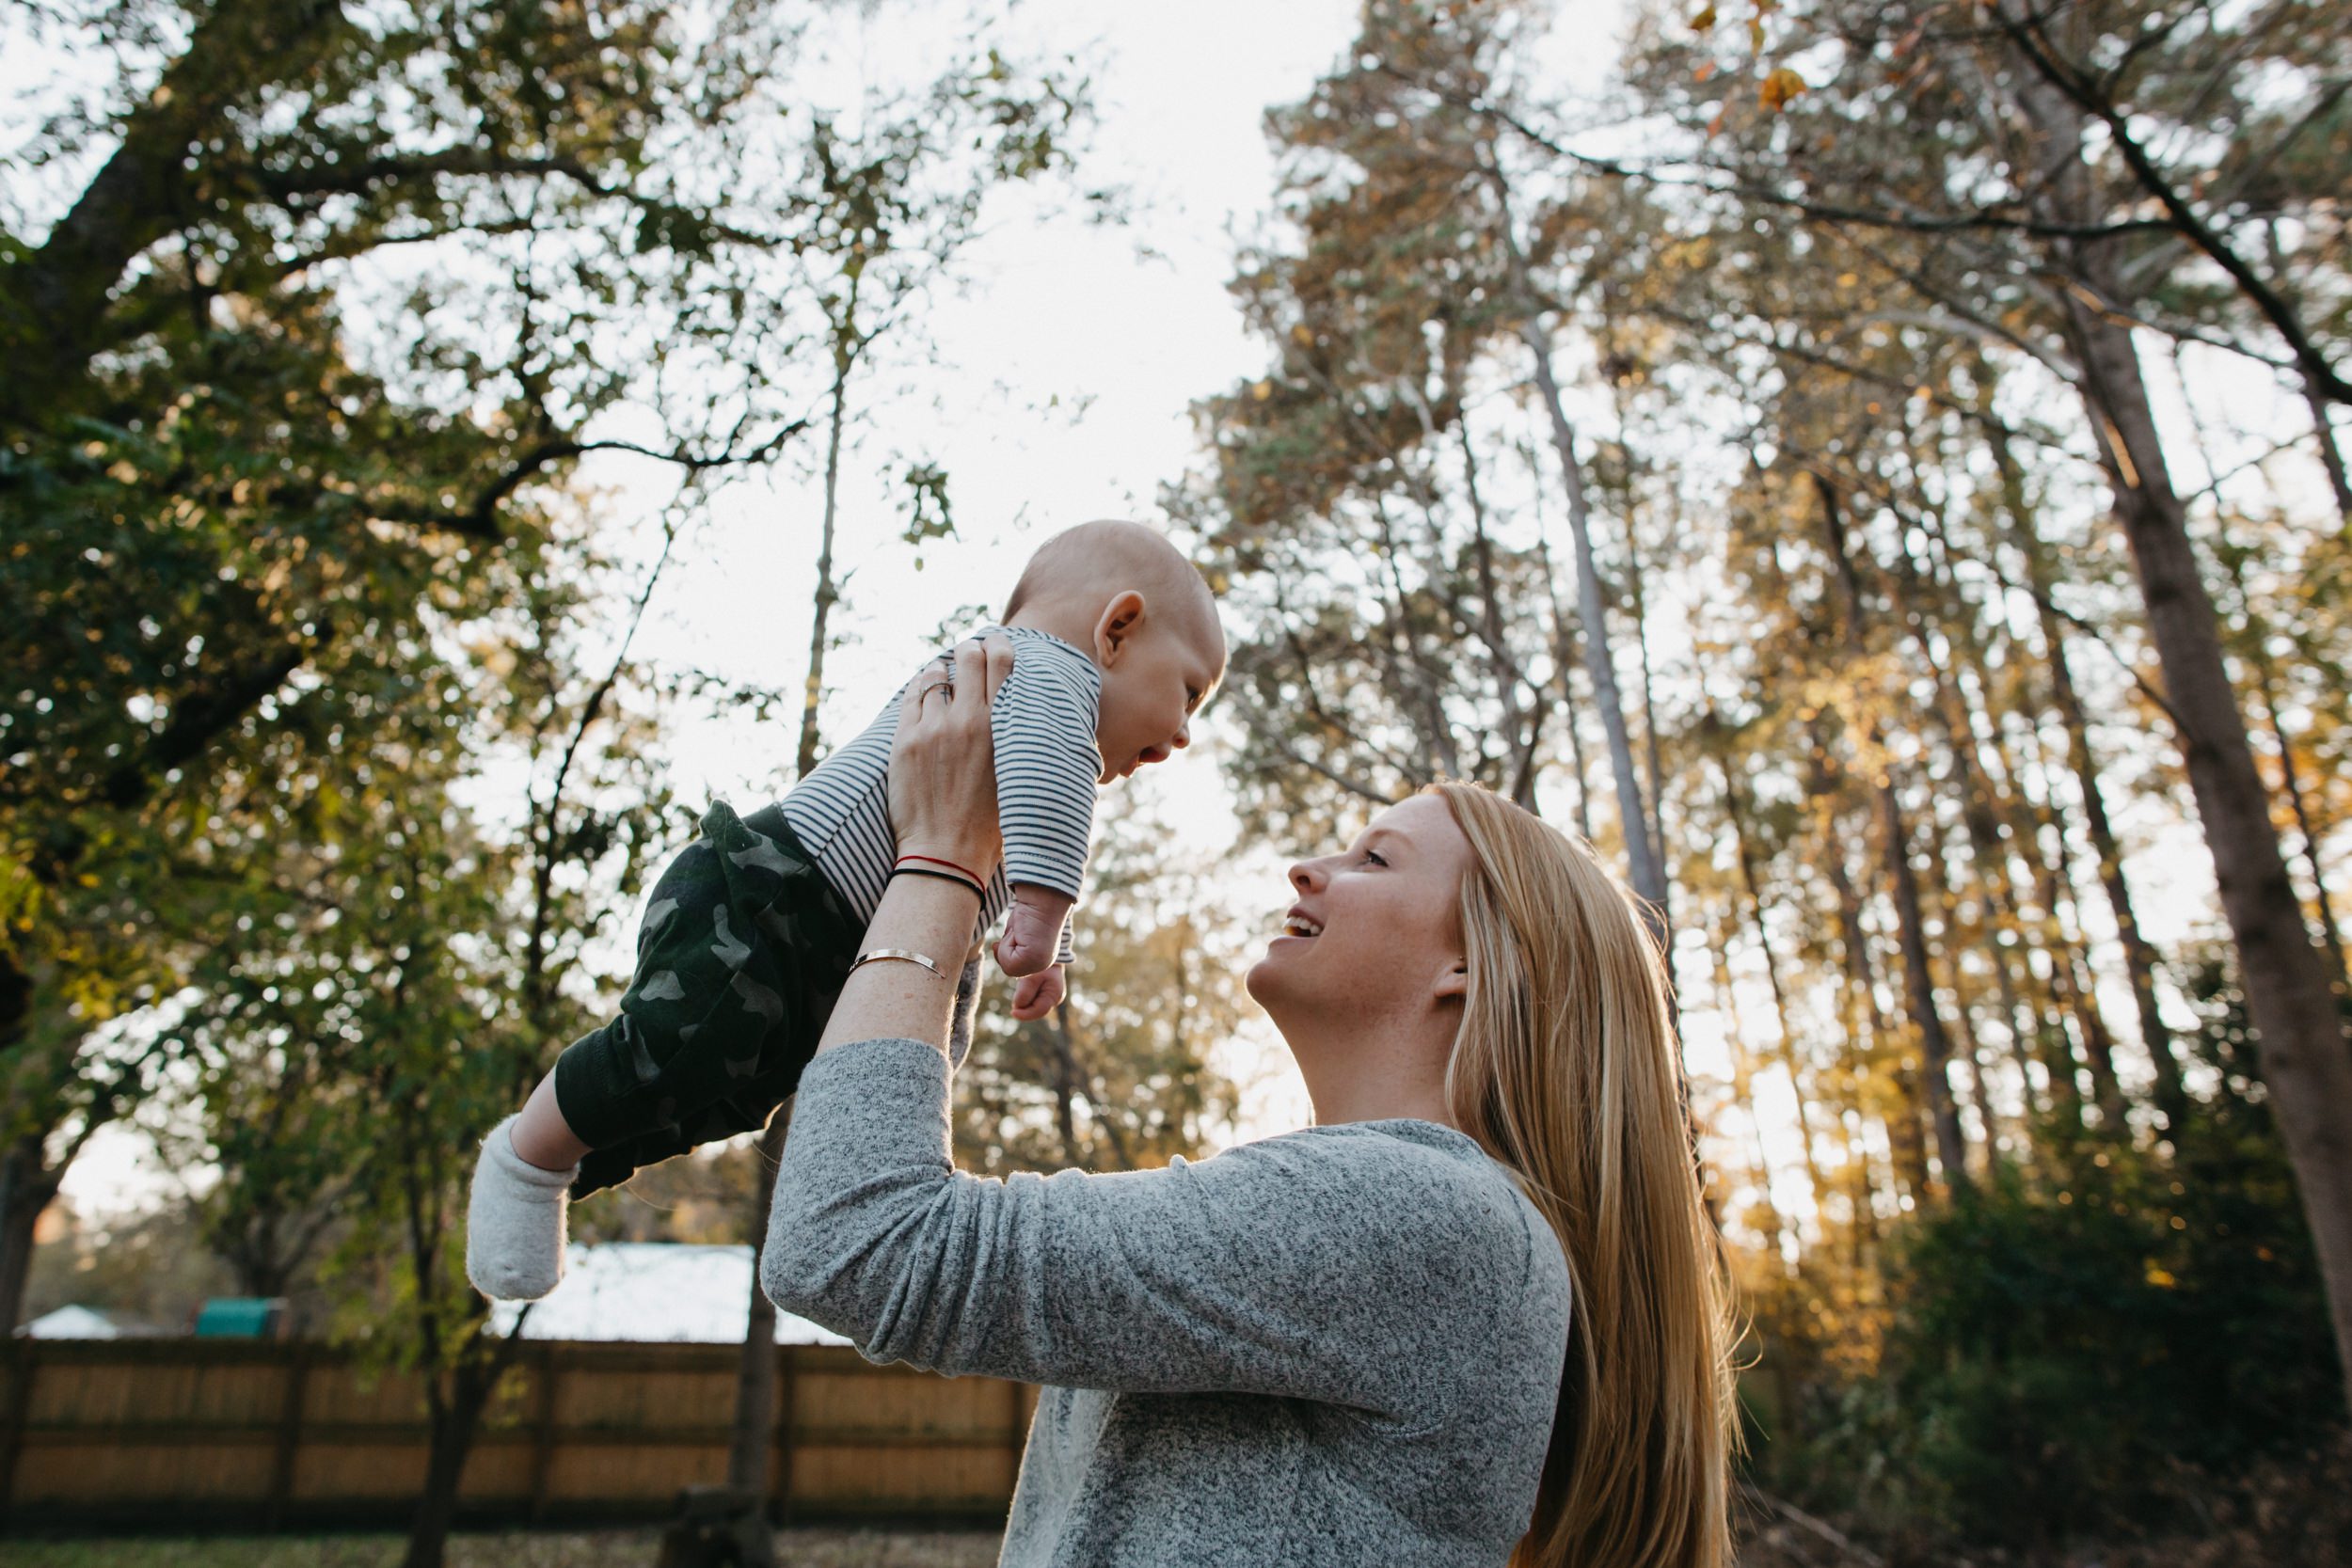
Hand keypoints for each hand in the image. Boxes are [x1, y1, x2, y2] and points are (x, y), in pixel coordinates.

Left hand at [887, 634, 1013, 876]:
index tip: (997, 643)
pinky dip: (920, 690)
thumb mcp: (1022, 779)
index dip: (998, 645)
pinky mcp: (905, 741)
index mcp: (1003, 728)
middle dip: (970, 649)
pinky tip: (925, 692)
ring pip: (936, 675)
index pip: (1002, 662)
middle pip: (968, 658)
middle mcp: (968, 720)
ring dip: (943, 671)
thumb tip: (1038, 723)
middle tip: (970, 653)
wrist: (946, 855)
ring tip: (945, 676)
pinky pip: (912, 698)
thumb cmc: (993, 827)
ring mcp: (933, 729)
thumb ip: (1027, 745)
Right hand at [993, 892, 1070, 977]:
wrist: (1043, 898)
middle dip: (1005, 948)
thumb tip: (995, 948)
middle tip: (1016, 932)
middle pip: (1009, 969)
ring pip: (1007, 965)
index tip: (1009, 937)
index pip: (1014, 967)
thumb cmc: (1030, 910)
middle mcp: (1042, 964)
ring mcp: (1039, 964)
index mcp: (1041, 958)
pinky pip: (1006, 959)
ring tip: (1019, 931)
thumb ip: (1010, 945)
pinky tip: (1019, 932)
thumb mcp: (1017, 932)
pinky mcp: (1032, 959)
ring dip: (1006, 944)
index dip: (1005, 953)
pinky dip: (1007, 943)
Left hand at [1010, 964, 1065, 1021]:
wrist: (1046, 951)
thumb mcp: (1032, 977)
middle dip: (1023, 1006)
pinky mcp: (1044, 993)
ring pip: (1032, 1005)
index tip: (1012, 1012)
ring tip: (1021, 986)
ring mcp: (1050, 996)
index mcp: (1054, 995)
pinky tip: (1023, 986)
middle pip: (1035, 1010)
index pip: (1038, 1011)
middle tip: (1014, 1001)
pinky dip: (1025, 996)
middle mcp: (1054, 998)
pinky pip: (1032, 999)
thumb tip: (1017, 1006)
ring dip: (1024, 1000)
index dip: (1024, 1014)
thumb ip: (1025, 992)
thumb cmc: (1040, 964)